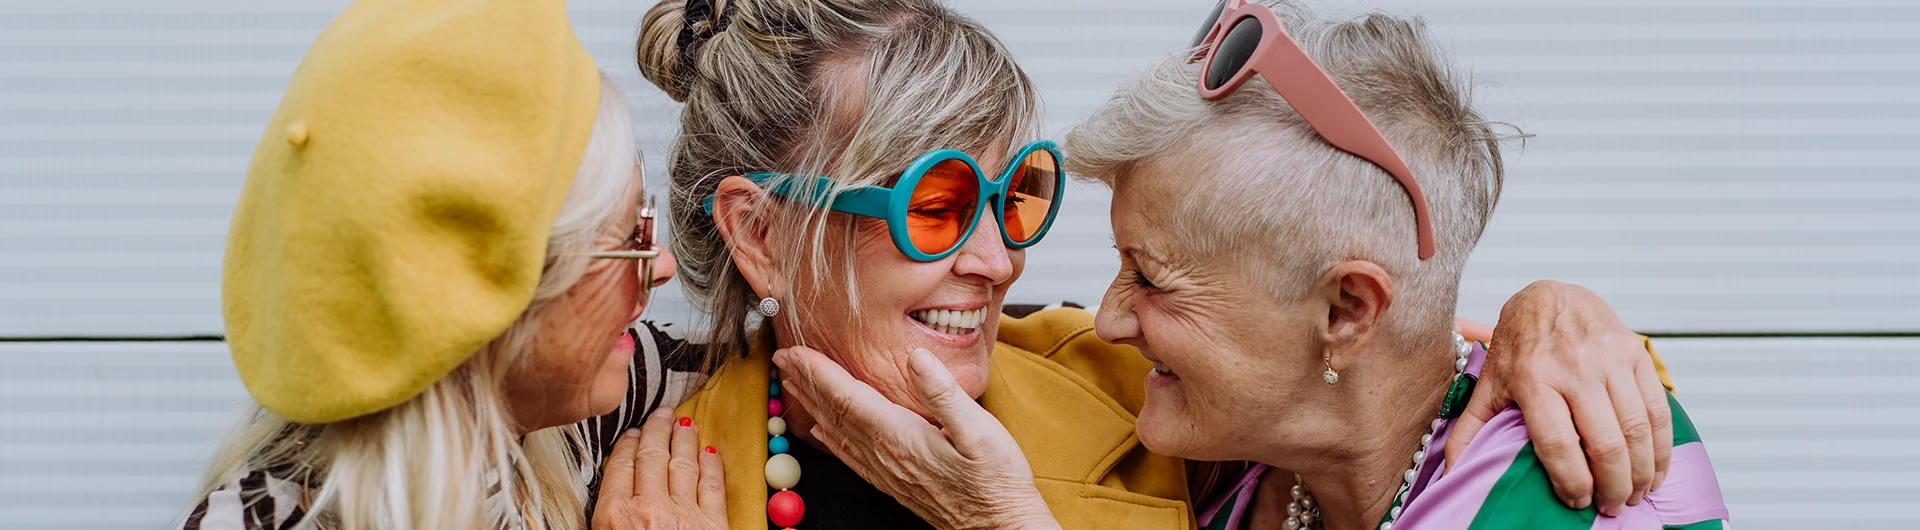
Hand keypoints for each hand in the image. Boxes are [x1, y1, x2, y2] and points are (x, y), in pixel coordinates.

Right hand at [592, 408, 728, 529]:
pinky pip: (713, 488)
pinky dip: (712, 466)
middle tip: (662, 414)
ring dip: (685, 441)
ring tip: (686, 424)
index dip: (626, 445)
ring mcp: (684, 514)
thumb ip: (607, 515)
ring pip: (683, 465)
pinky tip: (710, 453)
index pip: (619, 467)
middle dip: (657, 431)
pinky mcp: (713, 526)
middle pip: (652, 458)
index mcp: (615, 514)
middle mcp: (650, 507)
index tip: (632, 433)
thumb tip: (612, 494)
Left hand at [774, 346, 1061, 529]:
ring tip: (792, 383)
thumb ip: (944, 393)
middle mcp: (885, 454)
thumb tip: (916, 358)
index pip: (848, 397)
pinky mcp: (892, 480)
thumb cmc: (995, 481)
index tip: (794, 351)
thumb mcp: (980, 431)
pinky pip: (850, 454)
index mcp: (900, 436)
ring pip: (837, 432)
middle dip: (806, 382)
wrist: (998, 528)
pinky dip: (830, 437)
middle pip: (834, 412)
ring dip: (812, 405)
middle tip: (781, 356)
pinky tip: (821, 431)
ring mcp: (886, 470)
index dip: (818, 372)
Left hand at [1444, 280, 1671, 516]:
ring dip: (1641, 471)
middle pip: (1604, 442)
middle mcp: (1573, 367)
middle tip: (1610, 506)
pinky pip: (1658, 407)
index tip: (1576, 501)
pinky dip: (1662, 446)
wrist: (1549, 295)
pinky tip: (1655, 469)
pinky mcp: (1635, 352)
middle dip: (1612, 485)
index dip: (1571, 481)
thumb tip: (1450, 472)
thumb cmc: (1518, 346)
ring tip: (1633, 494)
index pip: (1557, 443)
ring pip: (1636, 428)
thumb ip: (1470, 428)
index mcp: (1532, 378)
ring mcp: (1609, 358)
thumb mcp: (1489, 383)